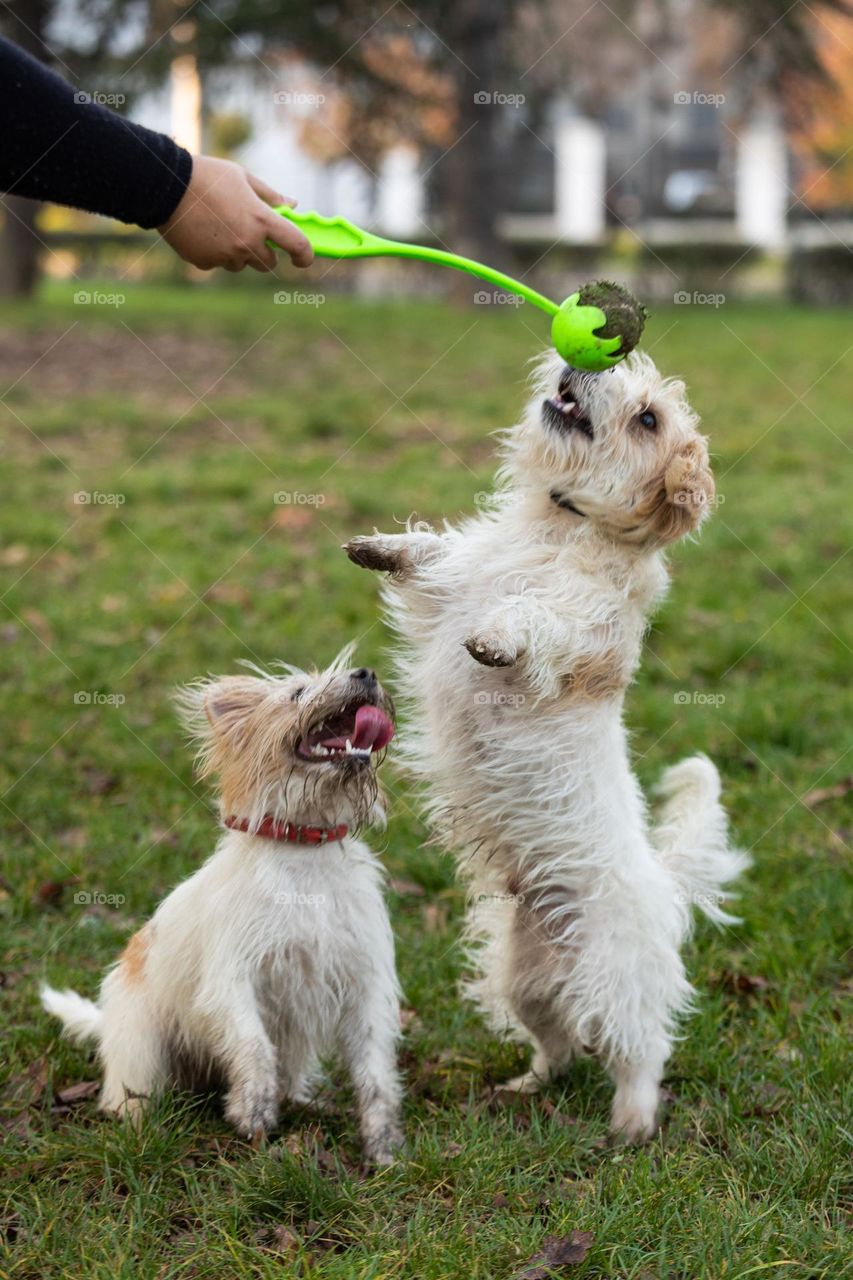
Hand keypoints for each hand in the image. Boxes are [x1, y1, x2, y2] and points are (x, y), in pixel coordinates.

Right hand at [159, 155, 312, 271]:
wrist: (165, 186)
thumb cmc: (207, 176)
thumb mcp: (243, 177)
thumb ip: (270, 196)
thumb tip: (293, 206)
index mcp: (261, 220)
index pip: (296, 245)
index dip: (305, 255)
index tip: (303, 258)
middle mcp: (246, 243)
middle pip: (268, 263)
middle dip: (264, 252)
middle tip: (250, 233)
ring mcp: (225, 256)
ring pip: (241, 264)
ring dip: (238, 252)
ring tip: (219, 225)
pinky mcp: (205, 263)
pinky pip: (218, 263)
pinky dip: (215, 253)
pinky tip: (202, 231)